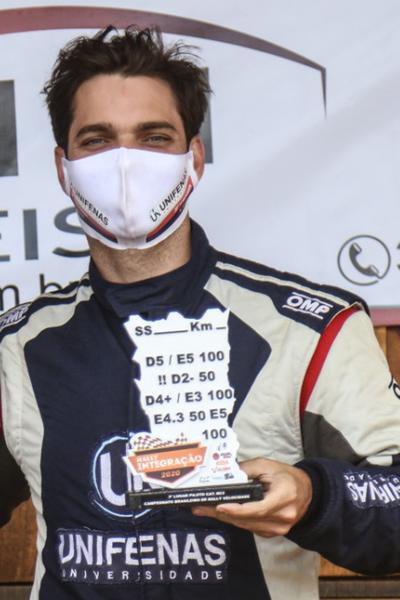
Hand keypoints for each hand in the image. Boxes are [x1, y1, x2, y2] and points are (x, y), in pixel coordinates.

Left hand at [192, 457, 311, 536]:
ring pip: (245, 525)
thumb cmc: (287, 477)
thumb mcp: (269, 465)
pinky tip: (219, 513)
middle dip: (220, 513)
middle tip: (199, 507)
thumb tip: (226, 473)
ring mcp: (278, 529)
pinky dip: (235, 520)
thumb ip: (248, 469)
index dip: (237, 510)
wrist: (308, 493)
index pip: (258, 508)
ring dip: (224, 517)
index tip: (220, 506)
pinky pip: (249, 527)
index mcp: (284, 497)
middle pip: (247, 519)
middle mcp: (282, 517)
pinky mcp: (273, 533)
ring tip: (203, 509)